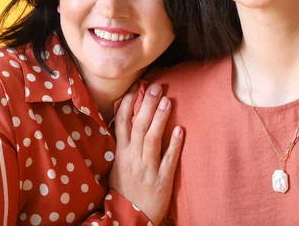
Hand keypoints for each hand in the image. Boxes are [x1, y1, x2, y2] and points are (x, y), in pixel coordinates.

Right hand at [110, 83, 183, 224]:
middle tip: (156, 87)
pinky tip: (180, 129)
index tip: (135, 86)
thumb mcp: (118, 165)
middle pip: (139, 126)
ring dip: (160, 119)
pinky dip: (174, 144)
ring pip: (152, 139)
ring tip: (167, 100)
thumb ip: (124, 144)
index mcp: (121, 153)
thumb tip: (127, 120)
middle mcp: (133, 158)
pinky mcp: (162, 180)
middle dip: (147, 104)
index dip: (128, 103)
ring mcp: (147, 169)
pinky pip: (168, 159)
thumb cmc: (124, 190)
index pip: (122, 123)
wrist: (129, 219)